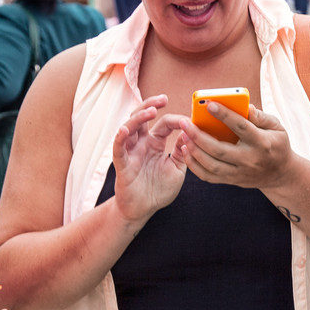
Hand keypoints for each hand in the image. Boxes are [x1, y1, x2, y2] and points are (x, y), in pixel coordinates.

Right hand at [109, 95, 187, 224]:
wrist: (143, 210)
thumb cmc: (159, 189)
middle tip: (163, 99)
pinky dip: (120, 138)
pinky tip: (124, 130)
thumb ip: (183, 152)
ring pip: (129, 127)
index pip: (164, 124)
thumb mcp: (177, 169)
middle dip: (151, 105)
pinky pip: (118, 149)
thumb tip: (191, 133)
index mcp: (155, 143)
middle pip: (142, 117)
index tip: (189, 119)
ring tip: (150, 111)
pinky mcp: (122, 164)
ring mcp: (131, 152)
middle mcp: (141, 143)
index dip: (175, 120)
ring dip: (139, 117)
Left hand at [172, 102, 292, 190]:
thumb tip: (245, 106)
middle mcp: (250, 160)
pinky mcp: (232, 180)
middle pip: (220, 150)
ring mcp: (240, 173)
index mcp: (262, 143)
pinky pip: (209, 176)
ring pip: (211, 165)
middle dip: (199, 136)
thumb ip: (261, 116)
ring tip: (183, 136)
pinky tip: (186, 151)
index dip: (225, 115)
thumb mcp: (276, 127)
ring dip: (194, 151)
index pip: (241, 127)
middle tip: (185, 122)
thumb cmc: (276, 144)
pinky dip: (195, 166)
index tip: (209, 104)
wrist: (281, 174)